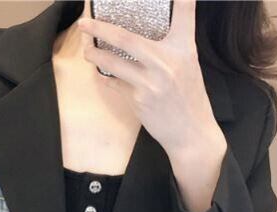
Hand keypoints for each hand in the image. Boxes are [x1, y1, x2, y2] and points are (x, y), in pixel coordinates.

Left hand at [77, 0, 226, 163]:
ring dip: (95, 56)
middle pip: (125, 37)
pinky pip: (115, 84)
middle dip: (100, 28)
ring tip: (87, 50)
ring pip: (113, 62)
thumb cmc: (189, 98)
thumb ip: (173, 45)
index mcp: (184, 48)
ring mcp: (150, 82)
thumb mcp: (189, 65)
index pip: (184, 10)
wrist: (191, 134)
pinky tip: (101, 73)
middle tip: (85, 22)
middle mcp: (167, 61)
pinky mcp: (138, 100)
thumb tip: (144, 34)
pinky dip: (106, 78)